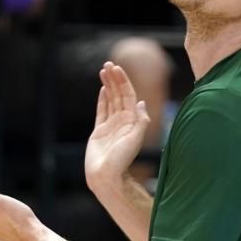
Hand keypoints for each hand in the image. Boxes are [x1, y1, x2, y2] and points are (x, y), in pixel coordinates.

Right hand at [84, 62, 150, 191]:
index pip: (128, 95)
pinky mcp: (100, 131)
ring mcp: (111, 125)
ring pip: (110, 100)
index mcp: (131, 120)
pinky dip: (103, 99)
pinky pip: (102, 111)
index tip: (117, 68)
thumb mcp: (136, 139)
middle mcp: (122, 120)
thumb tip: (140, 102)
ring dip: (108, 85)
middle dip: (115, 79)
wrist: (106, 176)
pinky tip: (103, 89)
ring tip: (104, 71)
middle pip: (119, 94)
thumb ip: (140, 121)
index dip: (123, 81)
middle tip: (108, 64)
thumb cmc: (122, 160)